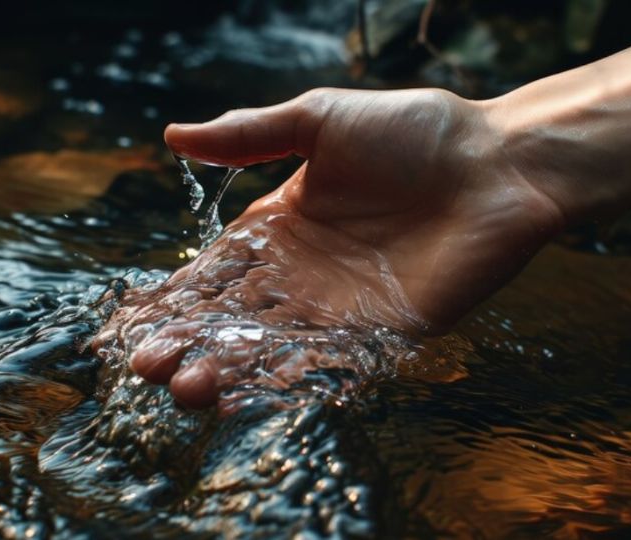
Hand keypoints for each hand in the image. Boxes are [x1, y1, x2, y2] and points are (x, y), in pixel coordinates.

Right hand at [92, 88, 565, 407]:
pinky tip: (250, 400)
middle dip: (191, 344)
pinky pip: (331, 364)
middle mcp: (306, 273)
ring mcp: (344, 308)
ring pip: (273, 349)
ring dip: (230, 373)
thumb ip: (250, 137)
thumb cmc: (416, 132)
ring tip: (187, 391)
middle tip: (149, 369)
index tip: (130, 325)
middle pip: (236, 319)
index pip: (216, 271)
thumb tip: (170, 137)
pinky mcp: (386, 333)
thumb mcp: (321, 121)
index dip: (174, 297)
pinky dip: (291, 383)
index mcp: (284, 226)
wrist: (500, 162)